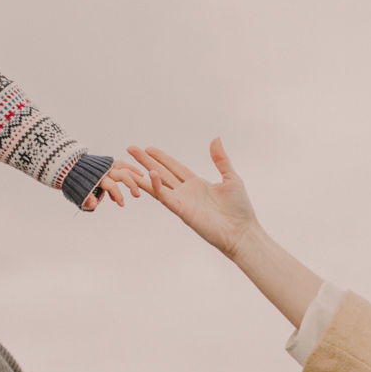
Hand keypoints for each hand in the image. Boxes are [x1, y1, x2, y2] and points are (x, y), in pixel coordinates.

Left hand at [80, 160, 146, 210]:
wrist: (67, 167)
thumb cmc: (74, 183)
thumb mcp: (77, 193)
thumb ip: (86, 199)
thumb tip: (94, 205)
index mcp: (96, 179)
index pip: (112, 186)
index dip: (118, 195)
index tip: (121, 204)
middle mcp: (103, 170)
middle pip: (121, 175)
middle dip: (131, 184)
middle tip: (137, 195)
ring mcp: (105, 165)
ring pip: (123, 166)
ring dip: (134, 173)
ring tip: (142, 179)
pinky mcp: (106, 163)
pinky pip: (120, 164)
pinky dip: (129, 167)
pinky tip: (136, 173)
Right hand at [127, 139, 258, 257]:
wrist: (241, 232)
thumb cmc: (239, 209)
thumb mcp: (231, 178)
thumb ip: (221, 160)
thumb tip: (215, 139)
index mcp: (197, 184)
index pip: (174, 167)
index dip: (161, 158)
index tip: (148, 148)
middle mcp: (186, 192)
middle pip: (162, 173)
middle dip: (146, 161)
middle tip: (131, 149)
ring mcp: (183, 202)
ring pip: (158, 185)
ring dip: (144, 174)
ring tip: (129, 164)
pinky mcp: (182, 211)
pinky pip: (166, 197)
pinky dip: (157, 186)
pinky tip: (151, 174)